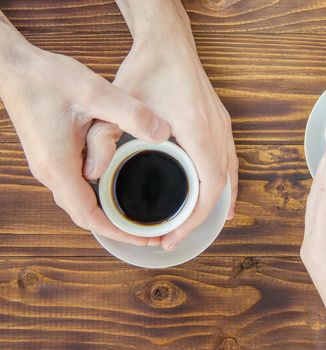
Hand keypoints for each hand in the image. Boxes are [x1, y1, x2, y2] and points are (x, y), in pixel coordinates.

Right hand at [0, 16, 170, 244]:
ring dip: (107, 213)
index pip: (88, 215)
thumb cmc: (47, 78)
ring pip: (80, 202)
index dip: (118, 231)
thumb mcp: (95, 91)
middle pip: (84, 215)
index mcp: (59, 166)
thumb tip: (163, 133)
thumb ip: (130, 113)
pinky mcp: (52, 156)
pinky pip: (76, 187)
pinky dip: (98, 197)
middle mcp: (50, 173)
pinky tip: (117, 190)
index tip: (144, 237)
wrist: (13, 66)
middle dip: (117, 227)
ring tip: (137, 215)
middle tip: (148, 232)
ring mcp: (49, 166)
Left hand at [88, 1, 237, 250]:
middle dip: (200, 217)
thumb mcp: (118, 99)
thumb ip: (102, 134)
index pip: (209, 186)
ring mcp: (223, 127)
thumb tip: (95, 173)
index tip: (175, 235)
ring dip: (218, 203)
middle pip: (222, 186)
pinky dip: (227, 184)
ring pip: (231, 175)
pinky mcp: (221, 123)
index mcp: (197, 129)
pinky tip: (222, 198)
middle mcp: (216, 131)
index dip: (195, 217)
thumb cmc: (148, 69)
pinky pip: (231, 161)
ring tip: (199, 225)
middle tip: (175, 236)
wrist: (170, 43)